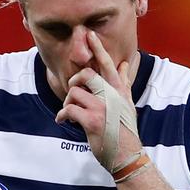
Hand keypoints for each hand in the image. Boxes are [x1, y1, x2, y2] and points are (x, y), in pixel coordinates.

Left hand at [56, 30, 141, 169]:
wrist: (128, 156)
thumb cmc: (125, 131)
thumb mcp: (128, 104)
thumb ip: (124, 83)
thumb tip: (124, 64)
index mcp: (120, 90)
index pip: (108, 64)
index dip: (98, 48)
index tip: (89, 34)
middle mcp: (112, 96)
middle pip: (88, 74)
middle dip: (75, 80)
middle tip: (73, 89)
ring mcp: (102, 107)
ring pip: (75, 92)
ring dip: (68, 102)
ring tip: (69, 112)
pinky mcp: (92, 120)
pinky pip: (69, 110)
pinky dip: (62, 115)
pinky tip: (63, 121)